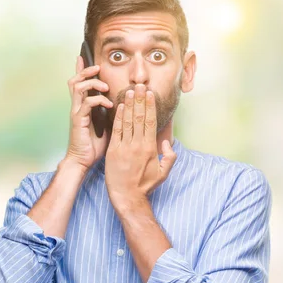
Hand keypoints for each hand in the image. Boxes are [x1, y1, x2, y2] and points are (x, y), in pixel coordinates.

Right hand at [65, 56, 112, 169]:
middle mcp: (77, 107)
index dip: (80, 69)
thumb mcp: (105, 123)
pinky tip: (109, 104)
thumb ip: (109, 112)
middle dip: (85, 71)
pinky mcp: (78, 120)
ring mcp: (76, 113)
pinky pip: (87, 103)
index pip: (79, 83)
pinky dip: (98, 100)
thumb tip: (123, 103)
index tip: (82, 57)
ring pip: (78, 87)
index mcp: (82, 106)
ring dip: (93, 83)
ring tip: (105, 86)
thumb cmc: (95, 143)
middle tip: (97, 68)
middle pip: (75, 80)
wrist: (83, 160)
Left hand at [105, 84, 176, 210]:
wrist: (126, 196)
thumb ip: (170, 156)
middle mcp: (137, 145)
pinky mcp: (113, 150)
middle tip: (140, 86)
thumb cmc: (145, 185)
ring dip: (129, 104)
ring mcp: (124, 147)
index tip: (150, 94)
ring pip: (127, 121)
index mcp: (150, 148)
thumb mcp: (164, 172)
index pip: (150, 122)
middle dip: (140, 100)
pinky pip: (116, 130)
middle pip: (139, 117)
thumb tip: (167, 143)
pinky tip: (120, 106)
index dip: (150, 106)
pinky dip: (118, 117)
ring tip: (129, 91)